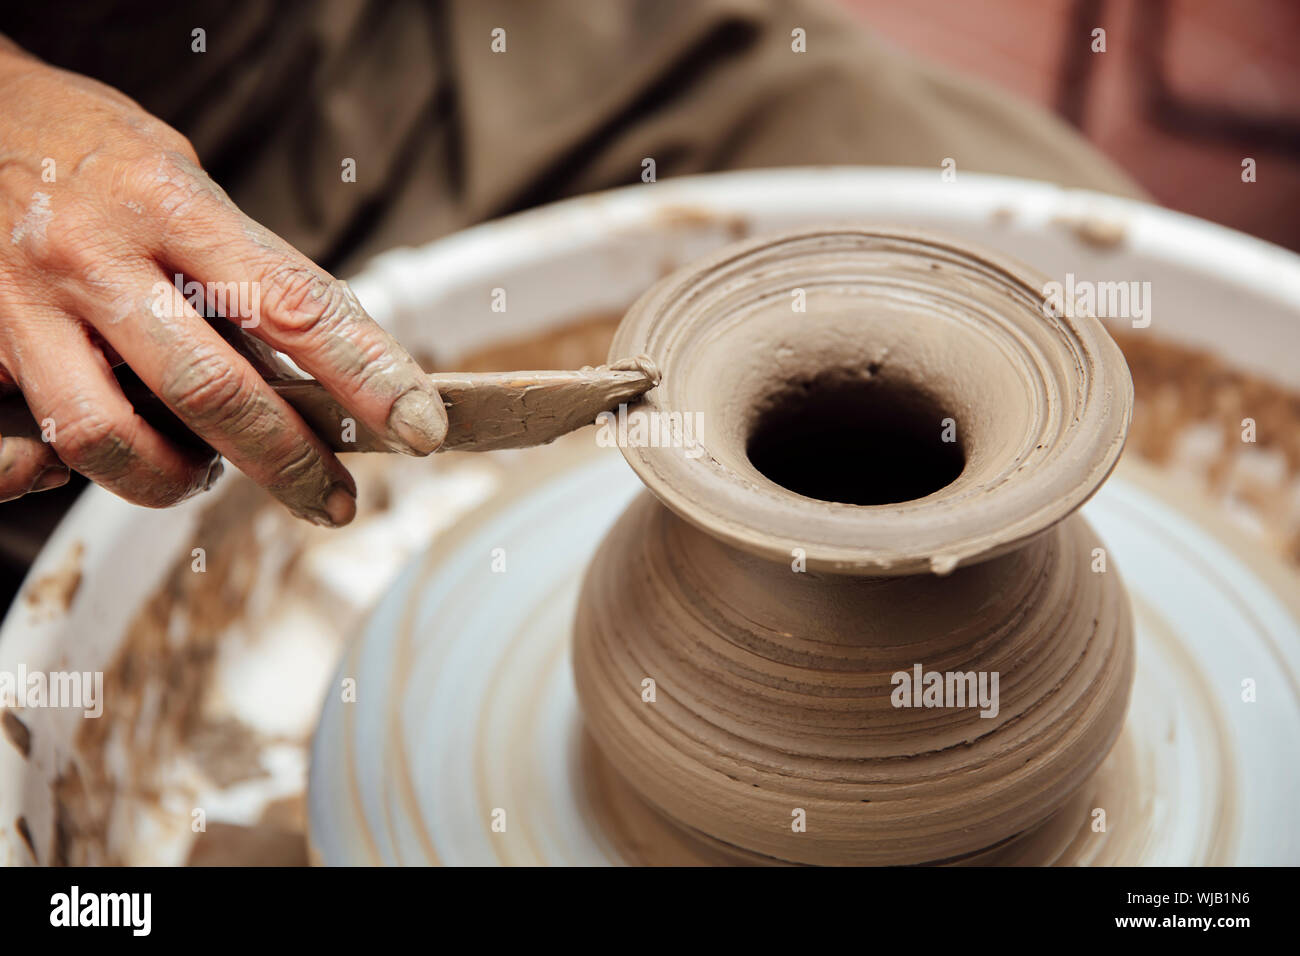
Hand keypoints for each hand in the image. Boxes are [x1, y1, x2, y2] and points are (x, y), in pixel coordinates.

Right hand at [0, 44, 446, 523]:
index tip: (421, 426)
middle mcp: (95, 257)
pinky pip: (21, 449)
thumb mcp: (183, 180)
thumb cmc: (90, 150)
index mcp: (169, 205)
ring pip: (109, 439)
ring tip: (199, 473)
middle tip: (332, 499)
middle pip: (212, 391)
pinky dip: (63, 473)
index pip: (294, 304)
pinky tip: (100, 453)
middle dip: (288, 462)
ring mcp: (24, 306)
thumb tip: (322, 362)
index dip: (367, 375)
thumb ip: (241, 268)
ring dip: (172, 481)